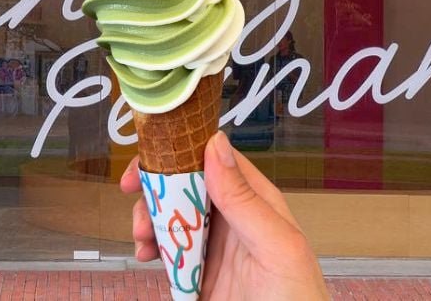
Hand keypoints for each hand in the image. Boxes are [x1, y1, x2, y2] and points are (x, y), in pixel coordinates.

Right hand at [121, 132, 328, 300]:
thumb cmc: (298, 299)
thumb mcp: (276, 245)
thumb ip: (245, 199)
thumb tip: (216, 145)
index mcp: (257, 203)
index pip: (216, 161)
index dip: (180, 152)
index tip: (150, 157)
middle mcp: (234, 221)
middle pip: (186, 186)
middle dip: (156, 187)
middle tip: (131, 192)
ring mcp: (215, 249)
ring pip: (172, 217)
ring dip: (150, 219)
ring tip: (142, 235)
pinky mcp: (199, 276)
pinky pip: (169, 251)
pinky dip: (151, 248)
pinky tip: (146, 255)